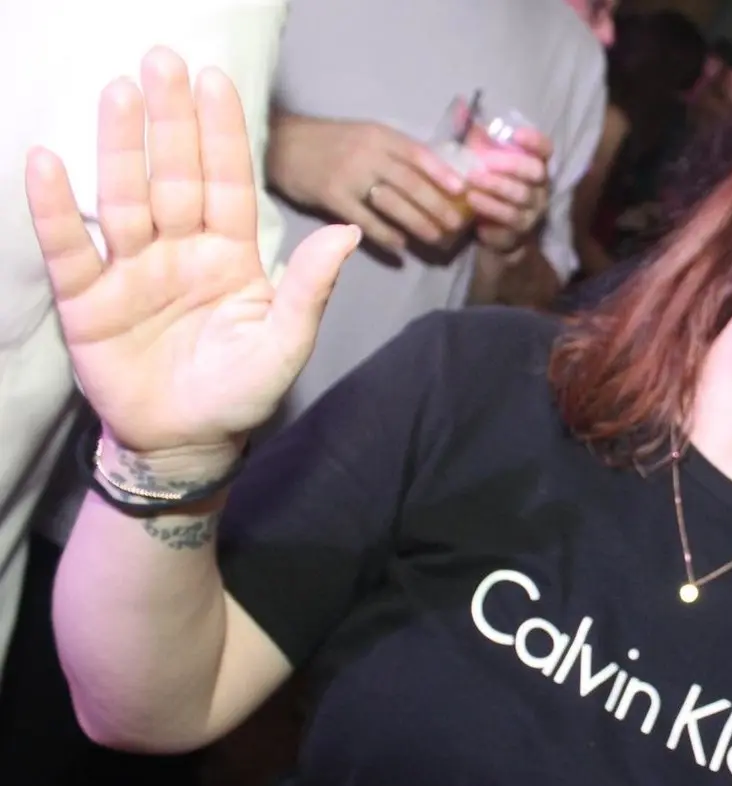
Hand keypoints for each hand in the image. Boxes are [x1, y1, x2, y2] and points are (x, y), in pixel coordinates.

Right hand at [24, 48, 358, 454]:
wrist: (187, 443)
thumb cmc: (240, 391)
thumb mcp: (284, 344)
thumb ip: (310, 289)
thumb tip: (347, 232)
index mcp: (230, 255)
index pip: (227, 182)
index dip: (221, 134)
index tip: (214, 81)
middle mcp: (179, 251)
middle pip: (174, 175)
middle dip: (170, 120)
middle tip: (161, 61)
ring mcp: (132, 271)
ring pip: (125, 198)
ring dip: (119, 146)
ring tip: (117, 92)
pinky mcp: (89, 300)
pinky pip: (71, 247)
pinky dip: (57, 208)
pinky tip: (48, 161)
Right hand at [267, 113, 467, 253]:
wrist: (279, 143)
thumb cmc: (330, 142)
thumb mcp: (365, 136)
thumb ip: (395, 153)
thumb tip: (436, 175)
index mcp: (380, 135)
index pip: (419, 153)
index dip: (443, 172)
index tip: (464, 190)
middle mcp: (367, 153)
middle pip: (411, 182)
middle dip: (438, 205)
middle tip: (457, 225)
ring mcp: (349, 175)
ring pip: (392, 203)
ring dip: (418, 223)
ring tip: (436, 239)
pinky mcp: (332, 196)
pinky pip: (365, 220)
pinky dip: (385, 235)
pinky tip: (400, 247)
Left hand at [465, 125, 552, 253]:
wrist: (492, 232)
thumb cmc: (488, 188)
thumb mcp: (481, 161)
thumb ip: (474, 136)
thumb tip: (460, 105)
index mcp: (535, 166)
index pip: (546, 149)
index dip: (535, 141)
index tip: (516, 135)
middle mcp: (540, 188)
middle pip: (536, 173)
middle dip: (509, 166)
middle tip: (482, 163)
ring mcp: (532, 212)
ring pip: (520, 199)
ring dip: (495, 190)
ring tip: (470, 186)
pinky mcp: (518, 233)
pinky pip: (508, 223)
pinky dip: (491, 213)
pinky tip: (474, 207)